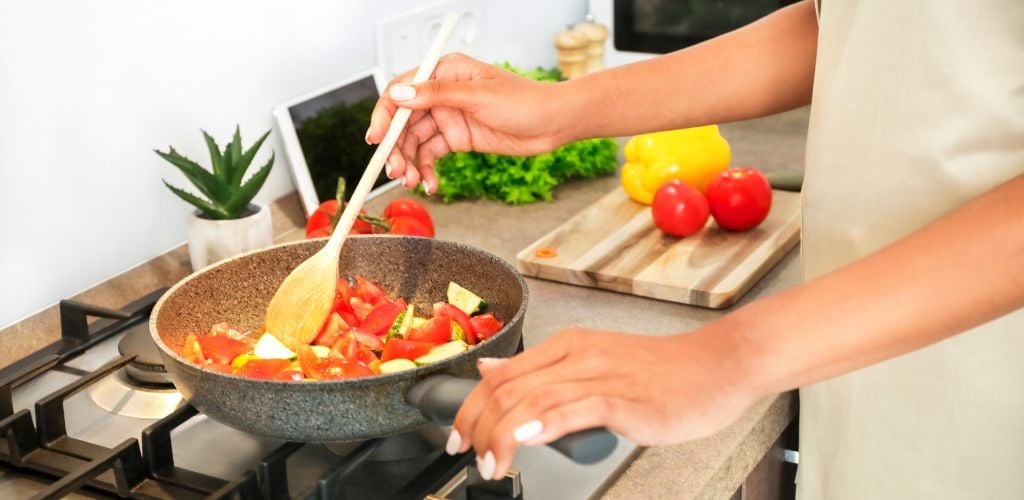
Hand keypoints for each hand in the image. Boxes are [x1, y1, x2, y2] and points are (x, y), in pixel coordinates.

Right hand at [365, 53, 569, 192]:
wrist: (553, 124)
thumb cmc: (524, 101)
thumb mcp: (479, 96)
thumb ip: (438, 95)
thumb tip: (401, 95)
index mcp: (444, 72)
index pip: (402, 91)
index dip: (385, 115)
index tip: (376, 138)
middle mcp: (442, 93)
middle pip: (404, 122)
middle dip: (396, 148)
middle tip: (395, 172)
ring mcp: (449, 117)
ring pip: (416, 142)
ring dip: (409, 163)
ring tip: (412, 182)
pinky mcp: (458, 138)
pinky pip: (432, 155)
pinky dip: (427, 171)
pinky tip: (431, 185)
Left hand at [446, 327, 755, 479]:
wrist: (718, 367)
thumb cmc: (662, 373)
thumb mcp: (593, 360)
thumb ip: (543, 369)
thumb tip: (491, 371)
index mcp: (568, 345)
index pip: (500, 373)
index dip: (469, 406)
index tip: (457, 436)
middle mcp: (579, 354)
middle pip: (507, 387)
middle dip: (477, 426)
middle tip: (468, 456)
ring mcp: (602, 375)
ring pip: (534, 399)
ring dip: (502, 436)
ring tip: (491, 464)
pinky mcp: (626, 398)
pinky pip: (576, 407)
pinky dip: (544, 423)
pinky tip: (525, 438)